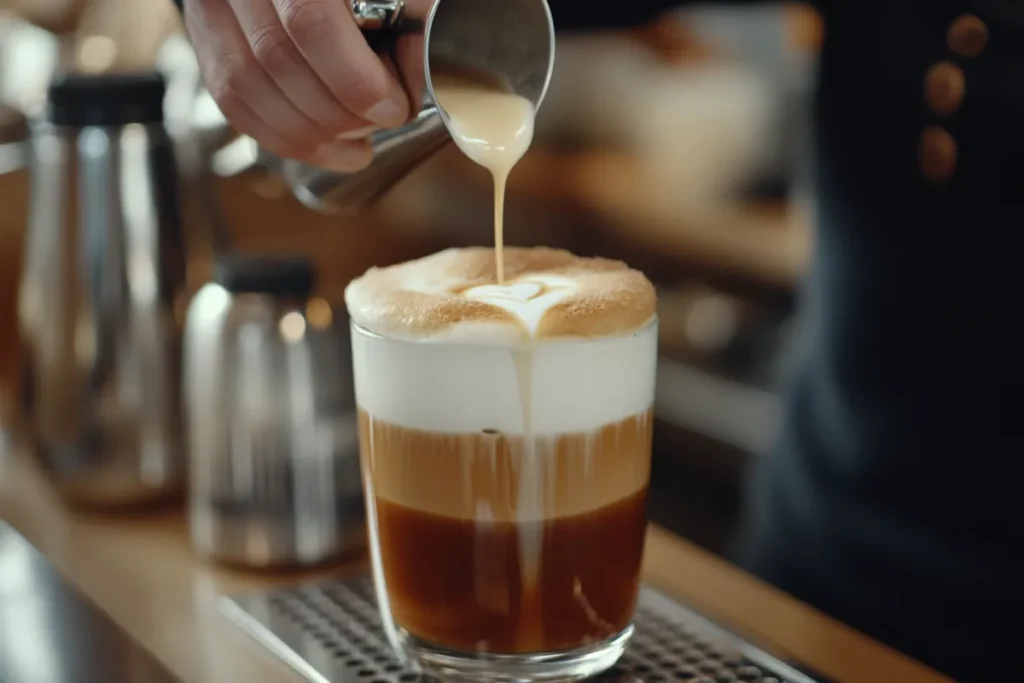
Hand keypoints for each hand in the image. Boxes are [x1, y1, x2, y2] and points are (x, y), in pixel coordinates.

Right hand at [182, 0, 429, 170]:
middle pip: (278, 61)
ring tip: (357, 144)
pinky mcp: (204, 36)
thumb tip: (415, 75)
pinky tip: (326, 147)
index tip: (392, 108)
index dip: (356, 80)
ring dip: (310, 134)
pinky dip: (282, 136)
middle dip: (338, 111)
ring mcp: (211, 5)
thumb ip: (411, 15)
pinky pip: (233, 101)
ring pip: (247, 88)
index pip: (310, 22)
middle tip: (379, 124)